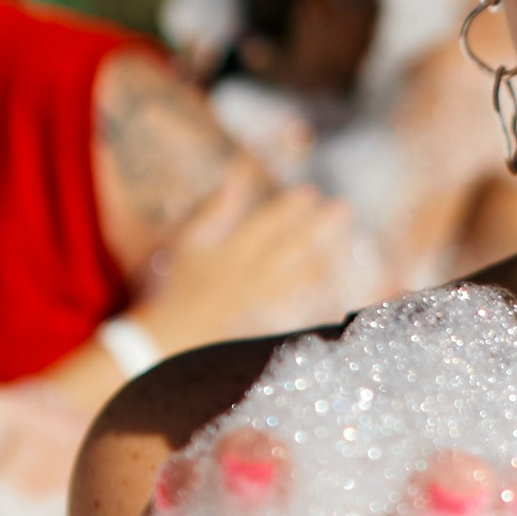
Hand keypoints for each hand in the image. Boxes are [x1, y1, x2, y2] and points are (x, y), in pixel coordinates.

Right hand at [137, 161, 372, 346]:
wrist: (167, 342)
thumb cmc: (172, 289)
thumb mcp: (188, 243)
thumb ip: (215, 209)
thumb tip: (235, 173)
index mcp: (232, 251)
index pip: (268, 223)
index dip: (292, 207)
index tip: (311, 193)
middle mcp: (252, 275)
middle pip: (293, 247)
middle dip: (321, 226)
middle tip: (343, 209)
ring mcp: (263, 304)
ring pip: (303, 278)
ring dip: (327, 258)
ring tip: (350, 245)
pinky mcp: (268, 329)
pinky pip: (303, 314)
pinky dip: (323, 303)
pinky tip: (341, 294)